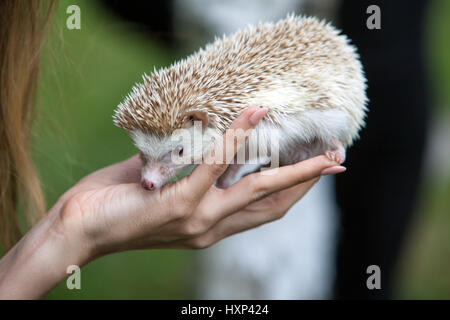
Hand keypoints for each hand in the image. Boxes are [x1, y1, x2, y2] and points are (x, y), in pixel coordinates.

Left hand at [0, 106, 344, 298]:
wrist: (77, 230)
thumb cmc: (114, 205)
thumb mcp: (160, 185)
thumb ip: (184, 166)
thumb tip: (200, 133)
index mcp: (209, 225)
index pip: (262, 210)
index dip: (294, 191)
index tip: (316, 170)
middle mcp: (211, 227)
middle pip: (273, 205)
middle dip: (307, 182)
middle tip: (335, 160)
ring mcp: (199, 220)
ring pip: (257, 189)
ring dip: (291, 166)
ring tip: (320, 147)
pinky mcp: (180, 208)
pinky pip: (215, 167)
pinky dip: (237, 138)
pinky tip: (253, 115)